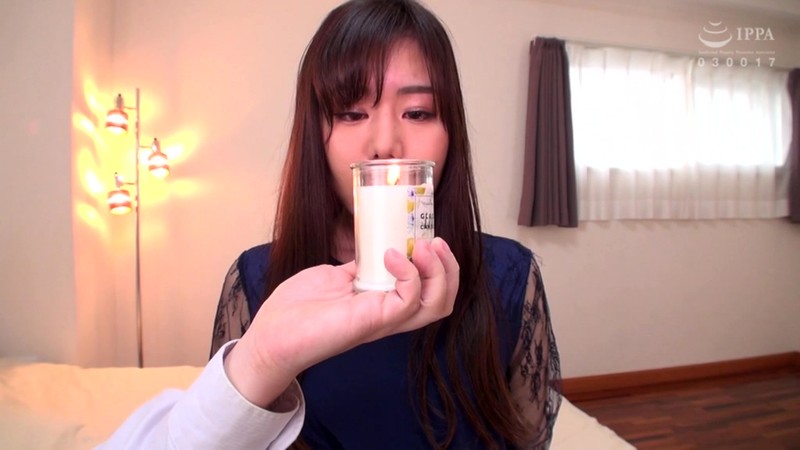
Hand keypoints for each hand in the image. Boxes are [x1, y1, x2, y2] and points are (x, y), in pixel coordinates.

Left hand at [223, 237, 458, 406]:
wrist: (272, 334)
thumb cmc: (298, 308)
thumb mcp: (335, 277)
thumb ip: (360, 267)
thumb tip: (373, 248)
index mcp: (384, 304)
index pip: (430, 293)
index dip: (439, 267)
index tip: (426, 237)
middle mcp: (390, 315)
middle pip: (443, 301)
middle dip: (450, 269)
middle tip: (435, 241)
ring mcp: (383, 319)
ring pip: (436, 304)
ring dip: (438, 271)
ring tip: (424, 246)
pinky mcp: (372, 320)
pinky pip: (407, 300)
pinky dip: (408, 272)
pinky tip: (391, 255)